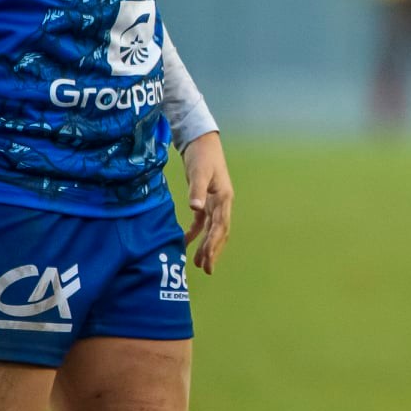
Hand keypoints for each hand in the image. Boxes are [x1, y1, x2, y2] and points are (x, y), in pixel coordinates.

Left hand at [182, 132, 233, 273]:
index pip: (220, 226)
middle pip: (219, 232)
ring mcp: (214, 202)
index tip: (207, 260)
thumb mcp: (199, 172)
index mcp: (224, 198)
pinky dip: (195, 233)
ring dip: (206, 246)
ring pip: (212, 230)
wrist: (201, 141)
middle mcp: (222, 203)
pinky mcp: (204, 199)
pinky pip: (202, 222)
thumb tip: (195, 209)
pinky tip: (186, 243)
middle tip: (206, 269)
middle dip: (213, 251)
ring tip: (198, 263)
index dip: (214, 244)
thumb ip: (197, 190)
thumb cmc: (202, 156)